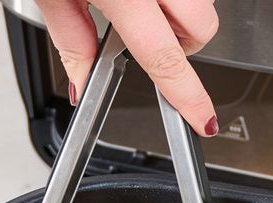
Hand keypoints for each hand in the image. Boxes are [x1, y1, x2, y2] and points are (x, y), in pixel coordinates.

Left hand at [35, 0, 219, 135]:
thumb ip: (70, 37)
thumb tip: (82, 81)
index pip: (164, 58)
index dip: (188, 96)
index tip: (203, 120)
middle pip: (201, 30)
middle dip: (183, 45)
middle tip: (148, 39)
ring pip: (201, 3)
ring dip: (178, 13)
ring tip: (140, 3)